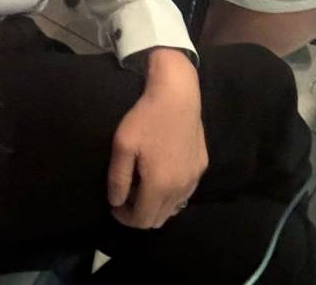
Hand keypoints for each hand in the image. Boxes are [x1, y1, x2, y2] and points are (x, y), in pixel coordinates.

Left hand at [108, 49, 207, 228]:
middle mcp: (181, 188)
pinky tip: (163, 171)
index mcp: (160, 185)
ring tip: (143, 182)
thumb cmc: (147, 117)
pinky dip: (171, 192)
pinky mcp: (201, 165)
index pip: (142, 220)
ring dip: (156, 204)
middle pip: (159, 219)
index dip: (124, 218)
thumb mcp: (123, 145)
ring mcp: (194, 177)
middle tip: (127, 193)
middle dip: (139, 213)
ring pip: (174, 207)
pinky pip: (185, 192)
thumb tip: (116, 202)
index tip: (114, 204)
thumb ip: (118, 179)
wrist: (177, 93)